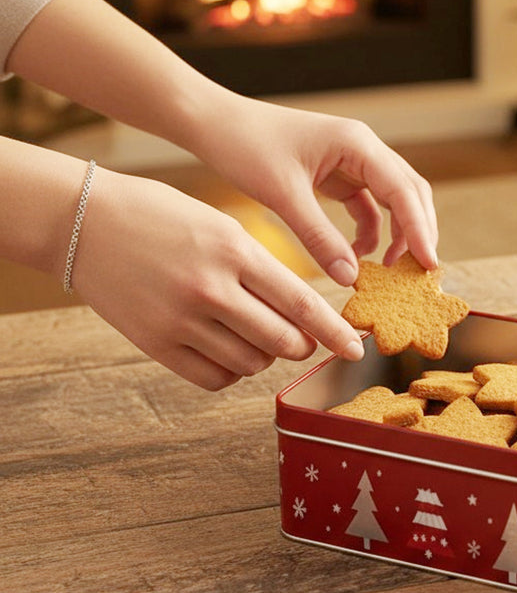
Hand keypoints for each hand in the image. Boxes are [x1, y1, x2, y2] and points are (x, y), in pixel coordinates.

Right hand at [73, 168, 364, 389]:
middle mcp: (211, 288)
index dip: (335, 331)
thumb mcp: (222, 226)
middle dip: (303, 345)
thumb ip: (261, 268)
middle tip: (302, 339)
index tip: (356, 347)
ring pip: (251, 363)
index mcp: (234, 250)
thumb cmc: (162, 215)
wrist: (83, 220)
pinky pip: (213, 377)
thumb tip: (300, 312)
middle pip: (283, 341)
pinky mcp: (155, 343)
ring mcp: (180, 319)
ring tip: (257, 335)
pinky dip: (232, 371)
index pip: (301, 303)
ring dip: (266, 357)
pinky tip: (229, 350)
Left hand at [193, 96, 437, 284]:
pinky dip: (370, 232)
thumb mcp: (283, 195)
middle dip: (418, 232)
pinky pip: (368, 207)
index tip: (429, 264)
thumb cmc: (246, 146)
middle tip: (419, 272)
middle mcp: (363, 149)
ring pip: (393, 201)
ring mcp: (353, 161)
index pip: (403, 191)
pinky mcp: (338, 175)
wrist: (215, 123)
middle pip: (410, 193)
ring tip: (389, 270)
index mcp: (357, 144)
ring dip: (397, 234)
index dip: (420, 229)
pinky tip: (355, 257)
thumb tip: (350, 277)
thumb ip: (319, 237)